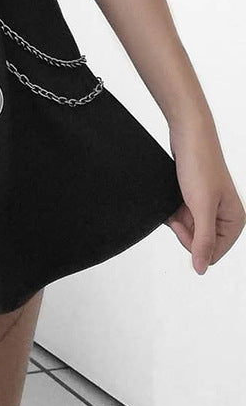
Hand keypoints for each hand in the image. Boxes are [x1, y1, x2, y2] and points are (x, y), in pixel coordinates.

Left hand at [164, 117, 243, 274]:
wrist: (188, 136)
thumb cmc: (200, 166)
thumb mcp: (201, 207)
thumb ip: (203, 240)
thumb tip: (201, 268)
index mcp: (235, 222)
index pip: (212, 254)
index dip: (193, 244)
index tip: (183, 224)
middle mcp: (224, 216)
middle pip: (198, 242)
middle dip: (184, 229)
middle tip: (179, 209)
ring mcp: (208, 207)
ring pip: (188, 228)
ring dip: (177, 219)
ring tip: (176, 199)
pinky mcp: (194, 198)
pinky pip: (181, 215)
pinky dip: (172, 209)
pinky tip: (171, 197)